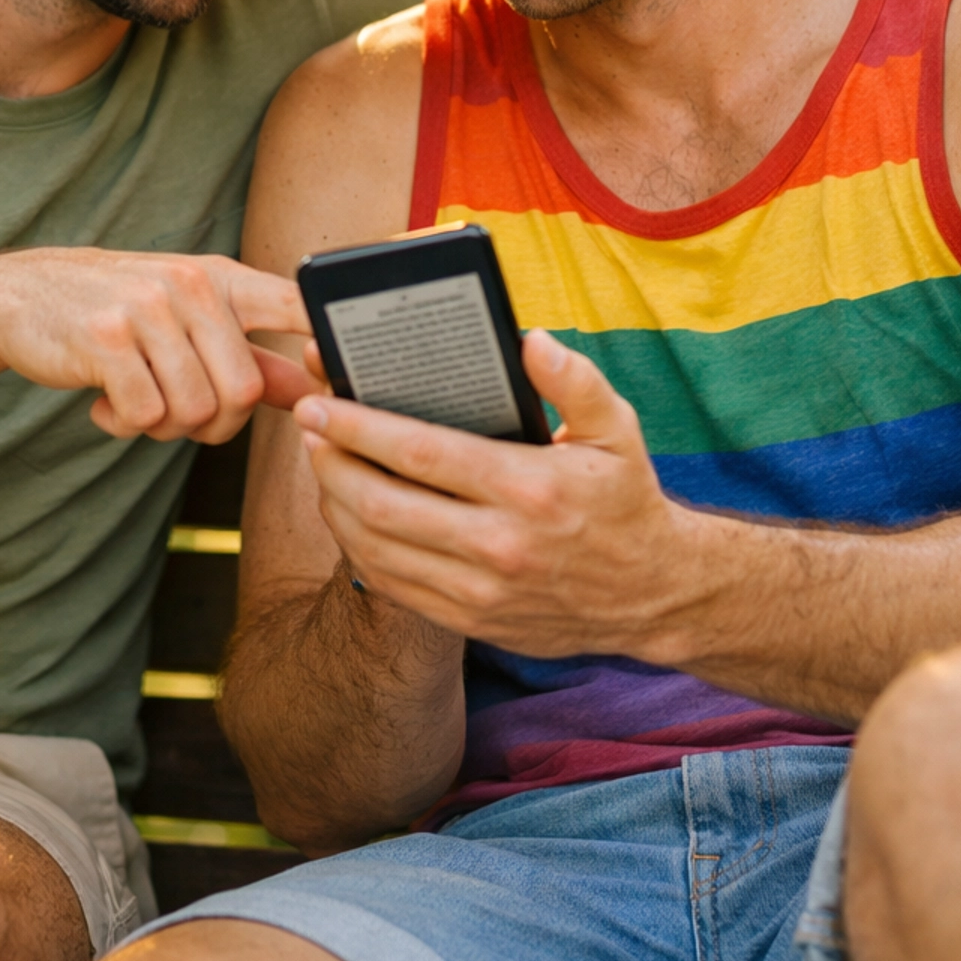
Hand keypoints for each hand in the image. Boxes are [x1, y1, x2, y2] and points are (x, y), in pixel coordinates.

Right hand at [0, 249, 316, 443]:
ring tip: (137, 400)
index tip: (339, 380)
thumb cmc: (117, 313)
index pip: (295, 304)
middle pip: (245, 393)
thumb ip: (252, 355)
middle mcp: (191, 287)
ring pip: (194, 412)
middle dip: (216, 426)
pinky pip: (144, 418)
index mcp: (221, 280)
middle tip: (178, 415)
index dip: (328, 342)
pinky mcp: (106, 340)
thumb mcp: (188, 318)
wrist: (18, 296)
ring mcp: (148, 310)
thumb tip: (313, 391)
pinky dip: (124, 425)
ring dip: (165, 428)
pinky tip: (105, 400)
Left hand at [293, 330, 685, 656]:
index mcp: (530, 488)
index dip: (359, 426)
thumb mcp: (618, 428)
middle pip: (382, 503)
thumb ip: (575, 379)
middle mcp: (500, 544)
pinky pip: (391, 586)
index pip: (421, 453)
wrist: (653, 595)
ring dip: (334, 503)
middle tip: (306, 425)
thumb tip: (529, 340)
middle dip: (330, 460)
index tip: (320, 400)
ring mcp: (481, 591)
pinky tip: (348, 513)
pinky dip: (357, 548)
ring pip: (376, 549)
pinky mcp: (470, 621)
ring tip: (320, 462)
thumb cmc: (626, 499)